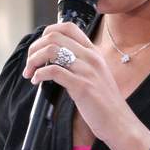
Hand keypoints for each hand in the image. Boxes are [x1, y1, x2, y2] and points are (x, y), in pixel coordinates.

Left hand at [22, 22, 134, 144]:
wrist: (119, 122)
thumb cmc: (105, 103)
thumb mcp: (96, 75)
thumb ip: (81, 63)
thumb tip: (55, 59)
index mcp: (94, 52)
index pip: (67, 27)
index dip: (47, 32)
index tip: (39, 47)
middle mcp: (91, 57)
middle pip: (54, 36)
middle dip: (35, 47)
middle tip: (30, 62)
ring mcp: (87, 70)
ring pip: (51, 51)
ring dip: (34, 60)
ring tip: (30, 73)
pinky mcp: (82, 86)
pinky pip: (53, 71)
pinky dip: (39, 75)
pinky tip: (37, 81)